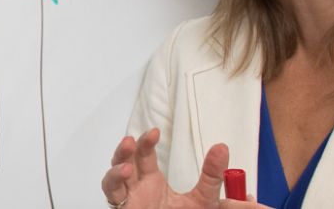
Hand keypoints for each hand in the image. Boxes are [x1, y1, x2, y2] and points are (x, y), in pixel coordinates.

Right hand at [99, 128, 271, 208]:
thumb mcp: (204, 199)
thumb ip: (212, 176)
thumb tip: (222, 148)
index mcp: (152, 183)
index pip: (144, 156)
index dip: (145, 142)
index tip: (154, 132)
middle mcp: (137, 189)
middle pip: (124, 161)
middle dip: (127, 149)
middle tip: (134, 140)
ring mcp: (129, 200)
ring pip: (112, 178)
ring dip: (117, 165)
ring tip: (126, 161)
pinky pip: (111, 195)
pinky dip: (113, 182)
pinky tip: (124, 173)